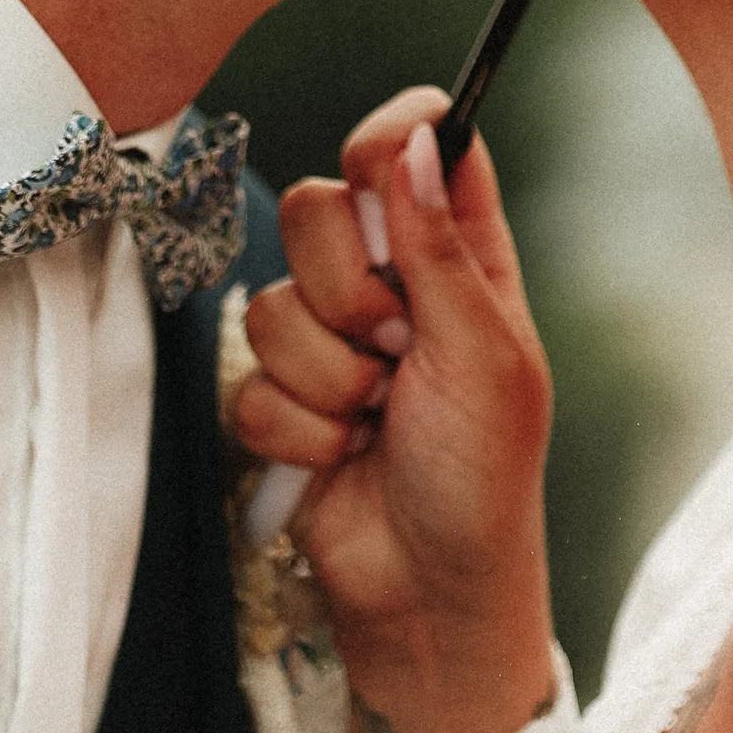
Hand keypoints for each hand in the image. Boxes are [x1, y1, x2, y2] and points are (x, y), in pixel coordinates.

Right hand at [232, 87, 557, 732]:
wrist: (429, 595)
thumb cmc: (484, 477)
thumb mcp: (484, 354)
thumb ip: (440, 245)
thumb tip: (419, 137)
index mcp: (460, 255)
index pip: (418, 144)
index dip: (389, 140)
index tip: (377, 169)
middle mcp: (391, 284)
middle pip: (317, 207)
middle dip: (348, 289)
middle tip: (397, 348)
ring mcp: (331, 342)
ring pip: (273, 301)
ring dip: (329, 378)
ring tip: (378, 419)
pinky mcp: (282, 401)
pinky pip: (248, 380)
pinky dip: (297, 432)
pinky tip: (340, 459)